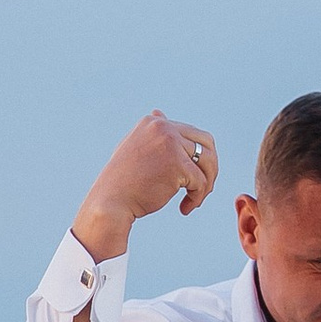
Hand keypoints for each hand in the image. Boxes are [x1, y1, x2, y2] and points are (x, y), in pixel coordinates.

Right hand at [72, 112, 221, 262]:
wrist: (111, 202)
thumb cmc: (124, 181)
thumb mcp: (135, 147)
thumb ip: (152, 134)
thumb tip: (159, 113)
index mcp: (154, 122)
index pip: (192, 134)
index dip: (197, 158)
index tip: (190, 178)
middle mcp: (164, 128)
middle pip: (207, 144)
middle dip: (210, 168)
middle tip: (202, 188)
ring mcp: (171, 144)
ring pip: (208, 162)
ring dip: (206, 184)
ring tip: (195, 200)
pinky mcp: (177, 165)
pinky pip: (201, 182)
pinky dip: (197, 197)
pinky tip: (184, 208)